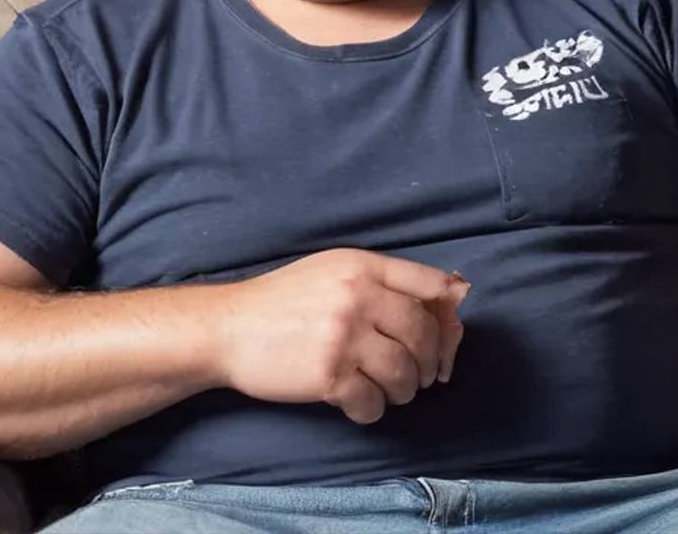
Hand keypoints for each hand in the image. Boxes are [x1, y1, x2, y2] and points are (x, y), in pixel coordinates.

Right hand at [211, 249, 470, 424]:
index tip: (447, 336)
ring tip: (392, 391)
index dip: (447, 314)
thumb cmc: (283, 301)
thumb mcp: (333, 271)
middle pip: (423, 333)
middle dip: (430, 361)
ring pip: (404, 372)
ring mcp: (343, 337)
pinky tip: (361, 406)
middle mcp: (358, 296)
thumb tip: (449, 298)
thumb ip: (382, 280)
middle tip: (423, 376)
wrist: (228, 328)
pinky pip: (373, 402)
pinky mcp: (328, 375)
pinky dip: (373, 410)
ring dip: (405, 390)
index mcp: (362, 266)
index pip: (429, 284)